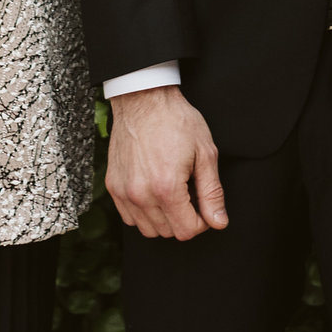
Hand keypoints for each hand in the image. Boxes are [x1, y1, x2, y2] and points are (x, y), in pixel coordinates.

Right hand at [105, 86, 226, 241]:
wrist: (144, 99)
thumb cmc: (176, 121)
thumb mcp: (205, 153)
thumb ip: (212, 192)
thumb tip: (218, 222)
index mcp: (167, 187)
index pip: (187, 231)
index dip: (202, 222)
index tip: (204, 206)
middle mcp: (141, 194)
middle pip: (168, 232)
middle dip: (184, 219)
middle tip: (190, 195)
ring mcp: (123, 191)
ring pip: (147, 229)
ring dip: (164, 219)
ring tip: (173, 194)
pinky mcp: (113, 186)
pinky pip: (129, 217)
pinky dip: (144, 213)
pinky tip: (154, 193)